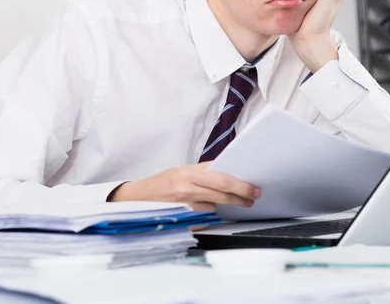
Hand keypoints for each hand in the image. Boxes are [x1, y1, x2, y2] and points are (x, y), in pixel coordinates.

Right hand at [109, 162, 259, 211]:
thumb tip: (227, 172)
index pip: (221, 178)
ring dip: (225, 206)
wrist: (137, 198)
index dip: (240, 184)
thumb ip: (202, 172)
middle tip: (252, 198)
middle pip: (222, 193)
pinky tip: (207, 210)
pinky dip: (208, 214)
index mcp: (188, 172)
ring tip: (236, 204)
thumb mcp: (180, 171)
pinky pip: (203, 217)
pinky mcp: (181, 218)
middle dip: (241, 196)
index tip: (252, 187)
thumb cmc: (161, 183)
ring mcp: (184, 204)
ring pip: (214, 207)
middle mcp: (186, 187)